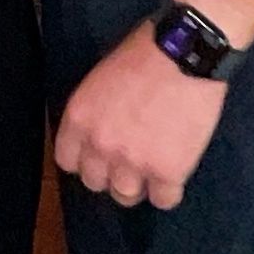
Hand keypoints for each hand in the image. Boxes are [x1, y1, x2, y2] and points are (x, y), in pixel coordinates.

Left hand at [54, 24, 225, 209]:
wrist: (185, 53)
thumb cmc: (143, 53)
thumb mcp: (100, 79)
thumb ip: (95, 112)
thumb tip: (101, 130)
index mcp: (79, 118)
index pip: (68, 161)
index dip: (85, 160)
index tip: (99, 156)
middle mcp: (100, 145)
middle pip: (95, 182)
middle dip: (111, 173)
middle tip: (130, 161)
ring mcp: (134, 161)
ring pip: (126, 196)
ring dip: (139, 185)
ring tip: (152, 170)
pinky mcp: (169, 172)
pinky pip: (163, 200)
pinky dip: (168, 191)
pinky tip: (173, 174)